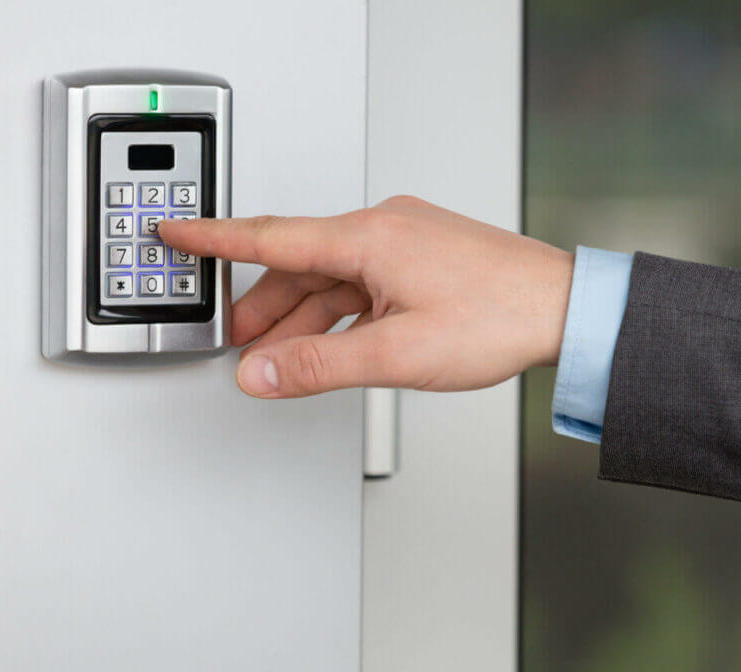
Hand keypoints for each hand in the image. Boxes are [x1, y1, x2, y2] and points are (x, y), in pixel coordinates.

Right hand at [159, 196, 573, 397]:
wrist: (565, 310)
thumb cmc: (498, 316)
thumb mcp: (396, 353)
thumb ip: (320, 365)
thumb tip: (262, 374)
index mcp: (368, 237)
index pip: (269, 236)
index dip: (214, 238)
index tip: (175, 229)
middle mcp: (382, 229)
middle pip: (298, 265)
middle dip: (260, 304)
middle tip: (233, 339)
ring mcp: (403, 242)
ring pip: (329, 278)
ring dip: (299, 316)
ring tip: (276, 355)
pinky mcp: (419, 259)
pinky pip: (358, 283)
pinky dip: (335, 313)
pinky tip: (328, 343)